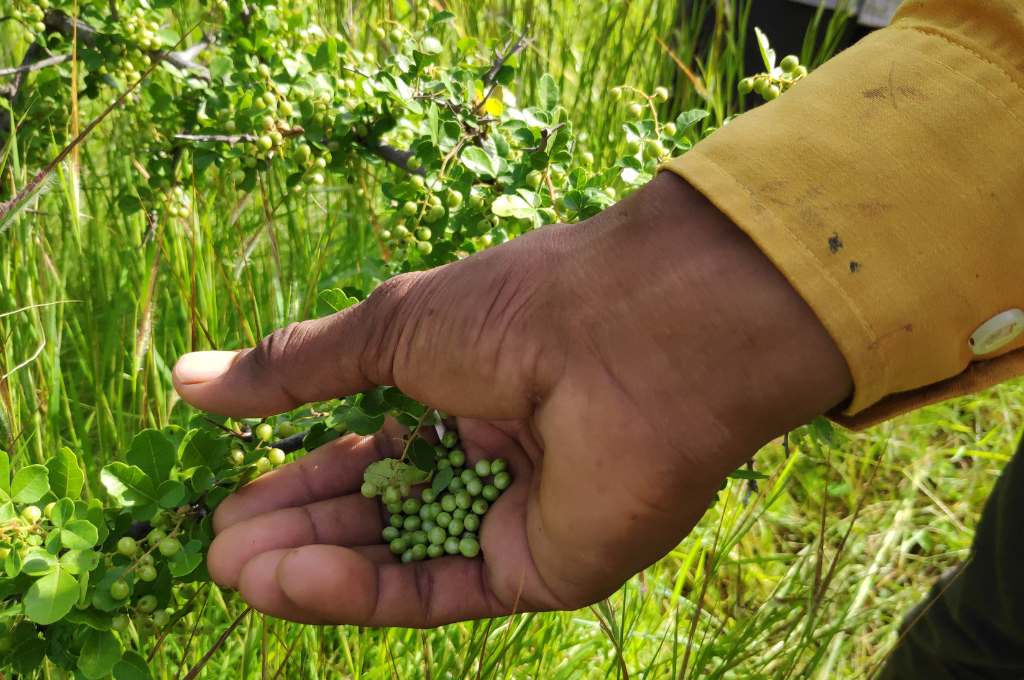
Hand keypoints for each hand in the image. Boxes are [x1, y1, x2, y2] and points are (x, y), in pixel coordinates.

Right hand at [172, 173, 851, 625]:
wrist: (632, 340)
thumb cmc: (516, 312)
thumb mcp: (389, 330)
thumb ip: (295, 369)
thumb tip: (187, 379)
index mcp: (465, 391)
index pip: (368, 449)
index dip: (301, 477)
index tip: (232, 498)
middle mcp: (492, 457)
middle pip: (378, 513)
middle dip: (298, 530)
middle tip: (220, 548)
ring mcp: (519, 517)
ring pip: (401, 560)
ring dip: (315, 569)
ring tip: (234, 570)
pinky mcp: (544, 568)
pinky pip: (442, 588)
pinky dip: (365, 591)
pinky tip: (292, 581)